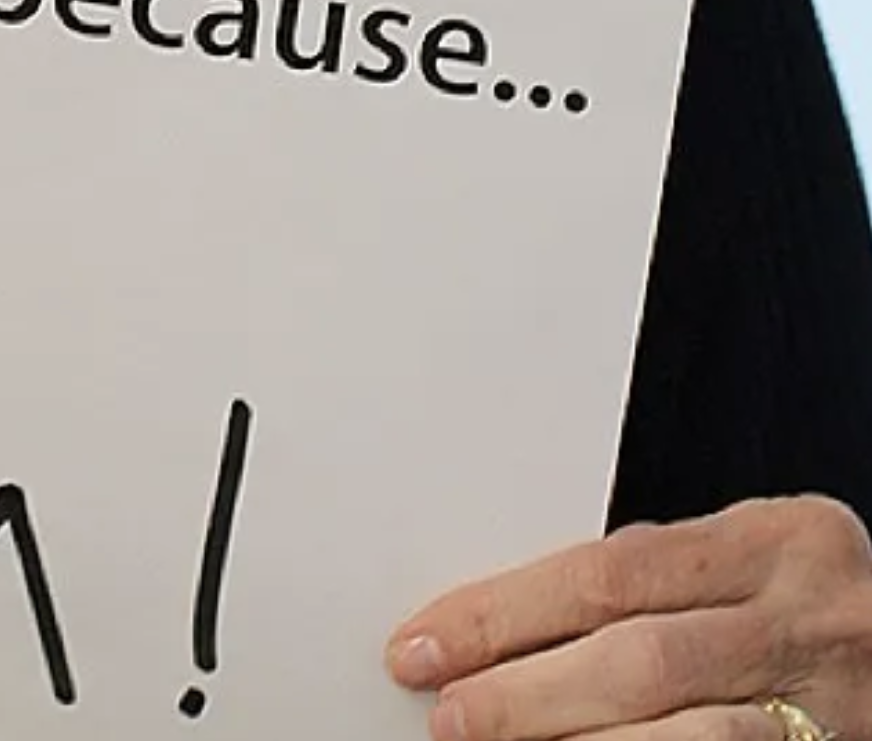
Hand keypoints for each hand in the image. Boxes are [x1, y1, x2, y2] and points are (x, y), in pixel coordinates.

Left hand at [387, 497, 871, 739]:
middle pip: (640, 657)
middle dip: (528, 691)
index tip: (428, 638)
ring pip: (690, 738)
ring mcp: (836, 705)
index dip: (506, 611)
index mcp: (778, 538)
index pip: (609, 573)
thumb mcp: (752, 564)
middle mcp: (809, 617)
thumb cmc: (817, 605)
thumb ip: (657, 581)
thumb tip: (508, 621)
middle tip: (449, 711)